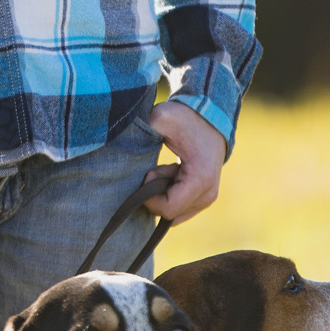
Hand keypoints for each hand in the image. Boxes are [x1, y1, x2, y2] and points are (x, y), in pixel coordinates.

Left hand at [142, 100, 226, 225]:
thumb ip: (141, 130)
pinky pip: (179, 209)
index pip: (167, 209)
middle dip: (156, 195)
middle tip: (157, 170)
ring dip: (163, 194)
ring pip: (174, 213)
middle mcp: (208, 194)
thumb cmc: (185, 118)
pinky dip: (170, 194)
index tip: (148, 173)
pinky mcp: (205, 198)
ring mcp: (209, 198)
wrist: (210, 117)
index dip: (149, 197)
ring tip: (166, 170)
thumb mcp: (162, 117)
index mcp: (200, 179)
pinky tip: (172, 174)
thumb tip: (118, 145)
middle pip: (170, 214)